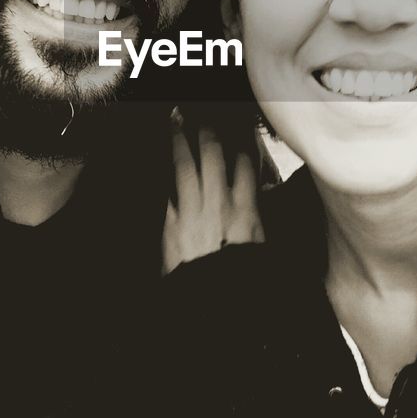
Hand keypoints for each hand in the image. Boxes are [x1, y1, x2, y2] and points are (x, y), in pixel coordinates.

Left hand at [162, 123, 262, 274]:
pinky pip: (166, 193)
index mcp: (245, 210)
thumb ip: (254, 219)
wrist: (211, 302)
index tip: (237, 127)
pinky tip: (158, 166)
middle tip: (202, 115)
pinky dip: (163, 177)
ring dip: (178, 142)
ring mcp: (191, 212)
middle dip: (207, 131)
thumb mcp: (259, 247)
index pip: (245, 164)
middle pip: (213, 156)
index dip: (241, 142)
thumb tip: (252, 201)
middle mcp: (218, 204)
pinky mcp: (170, 226)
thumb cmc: (240, 279)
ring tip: (173, 123)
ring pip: (184, 168)